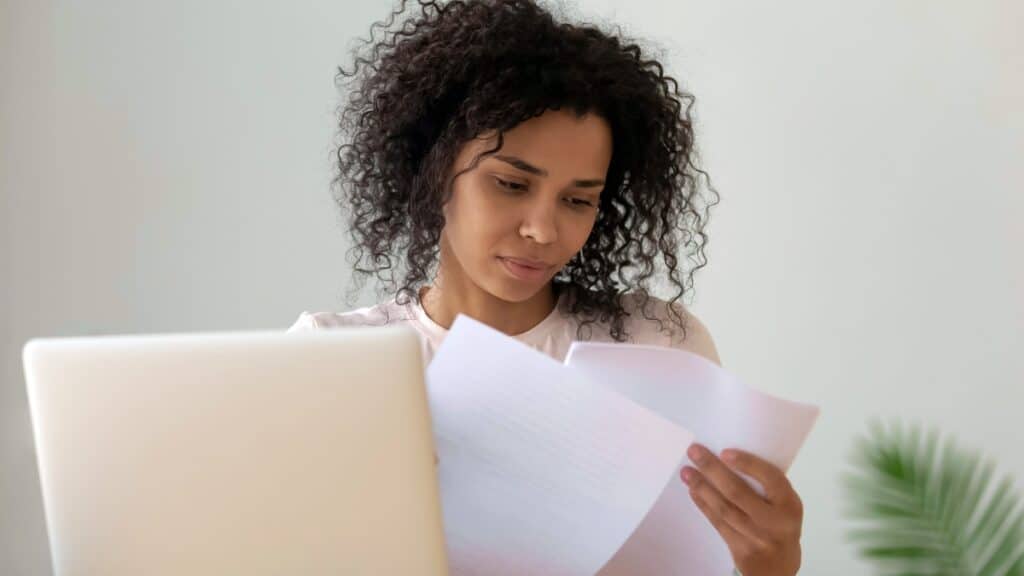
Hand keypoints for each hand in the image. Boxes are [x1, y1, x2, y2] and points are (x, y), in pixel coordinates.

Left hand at [680, 443, 802, 575]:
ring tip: (686, 471)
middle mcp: (773, 521)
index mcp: (789, 504)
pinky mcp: (739, 548)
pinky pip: (717, 523)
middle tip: (694, 451)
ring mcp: (755, 537)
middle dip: (713, 469)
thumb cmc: (780, 523)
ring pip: (724, 509)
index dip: (748, 464)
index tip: (725, 452)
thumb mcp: (784, 503)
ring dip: (702, 487)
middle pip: (738, 493)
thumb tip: (727, 455)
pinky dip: (704, 505)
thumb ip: (765, 484)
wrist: (779, 566)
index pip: (771, 479)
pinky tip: (692, 490)